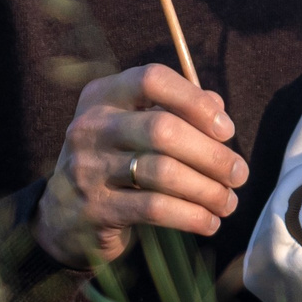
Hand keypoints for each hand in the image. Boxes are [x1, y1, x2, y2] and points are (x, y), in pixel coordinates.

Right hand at [34, 64, 248, 266]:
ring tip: (228, 202)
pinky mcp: (96, 208)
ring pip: (163, 172)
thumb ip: (174, 111)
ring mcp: (88, 168)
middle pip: (164, 130)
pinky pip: (154, 209)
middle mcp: (90, 126)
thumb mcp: (133, 128)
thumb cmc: (113, 163)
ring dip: (207, 190)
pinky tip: (209, 222)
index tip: (226, 129)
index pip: (152, 79)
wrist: (62, 217)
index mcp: (103, 96)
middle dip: (211, 154)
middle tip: (239, 174)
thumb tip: (217, 103)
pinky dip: (190, 216)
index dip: (195, 100)